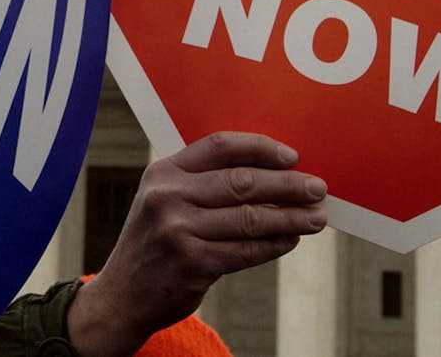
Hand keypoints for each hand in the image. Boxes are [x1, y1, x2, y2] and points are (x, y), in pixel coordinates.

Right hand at [67, 132, 326, 356]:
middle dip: (287, 185)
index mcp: (164, 171)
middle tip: (317, 188)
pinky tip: (290, 240)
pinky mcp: (192, 263)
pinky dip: (274, 245)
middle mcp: (168, 196)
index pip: (220, 146)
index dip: (260, 148)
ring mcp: (179, 231)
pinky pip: (246, 251)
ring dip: (290, 218)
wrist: (123, 294)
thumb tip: (272, 172)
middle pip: (241, 181)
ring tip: (315, 218)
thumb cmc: (156, 240)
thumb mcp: (165, 199)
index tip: (292, 157)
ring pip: (250, 219)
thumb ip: (203, 182)